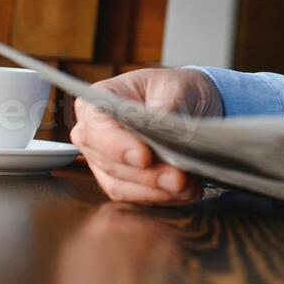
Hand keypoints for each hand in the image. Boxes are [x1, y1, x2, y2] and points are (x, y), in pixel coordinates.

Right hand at [70, 67, 223, 204]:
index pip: (96, 126)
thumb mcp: (176, 86)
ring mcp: (103, 160)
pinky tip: (185, 193)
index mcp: (97, 101)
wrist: (190, 105)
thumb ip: (166, 105)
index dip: (117, 145)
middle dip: (146, 174)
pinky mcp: (120, 181)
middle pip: (108, 161)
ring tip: (187, 187)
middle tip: (178, 178)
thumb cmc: (175, 89)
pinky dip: (160, 197)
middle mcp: (94, 134)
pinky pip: (134, 196)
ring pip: (121, 184)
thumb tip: (163, 128)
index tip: (144, 157)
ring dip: (155, 190)